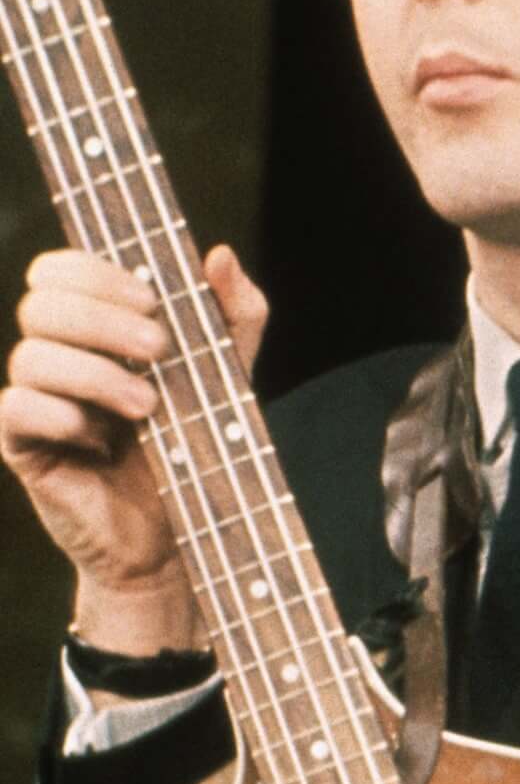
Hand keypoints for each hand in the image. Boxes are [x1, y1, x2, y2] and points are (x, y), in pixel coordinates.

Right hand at [1, 244, 267, 654]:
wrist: (184, 529)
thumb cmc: (200, 441)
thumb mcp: (231, 371)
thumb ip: (234, 313)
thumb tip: (220, 254)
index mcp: (96, 326)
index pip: (57, 269)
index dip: (94, 271)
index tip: (151, 297)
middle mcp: (57, 355)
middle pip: (40, 303)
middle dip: (103, 320)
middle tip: (159, 349)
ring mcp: (34, 398)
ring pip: (29, 356)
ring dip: (97, 375)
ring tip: (150, 408)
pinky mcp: (21, 445)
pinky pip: (15, 409)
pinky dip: (64, 416)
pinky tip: (103, 439)